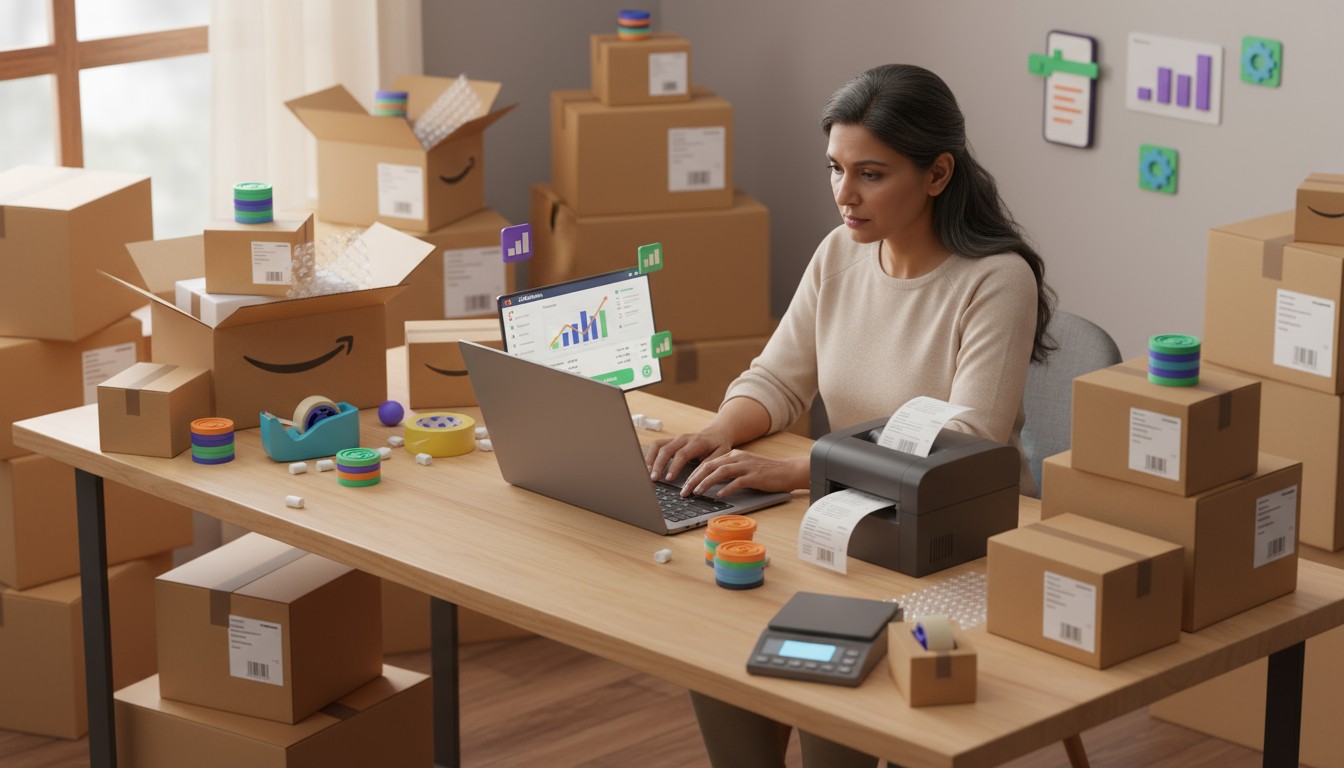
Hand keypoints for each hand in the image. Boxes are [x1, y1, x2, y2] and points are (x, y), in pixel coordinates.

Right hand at [644, 428, 733, 485]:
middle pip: (666, 449)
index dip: (674, 466)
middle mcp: (683, 438)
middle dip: (658, 464)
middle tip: (654, 479)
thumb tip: (697, 478)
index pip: (682, 454)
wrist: (717, 432)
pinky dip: (650, 455)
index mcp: (697, 442)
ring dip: (651, 459)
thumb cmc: (719, 446)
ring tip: (648, 473)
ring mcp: (675, 438)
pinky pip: (657, 445)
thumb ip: (709, 465)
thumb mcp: (721, 455)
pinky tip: (648, 467)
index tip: (669, 478)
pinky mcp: (671, 441)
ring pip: (658, 445)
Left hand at [681, 450, 807, 498]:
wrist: (788, 471)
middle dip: (694, 478)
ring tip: (697, 492)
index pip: (708, 463)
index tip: (685, 485)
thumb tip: (710, 484)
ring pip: (720, 472)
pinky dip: (727, 488)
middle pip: (710, 465)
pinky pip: (738, 481)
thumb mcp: (744, 468)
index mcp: (733, 454)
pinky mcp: (755, 476)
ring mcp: (747, 466)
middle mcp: (738, 458)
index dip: (694, 474)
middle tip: (685, 491)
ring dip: (706, 482)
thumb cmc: (766, 473)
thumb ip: (728, 473)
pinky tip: (719, 495)